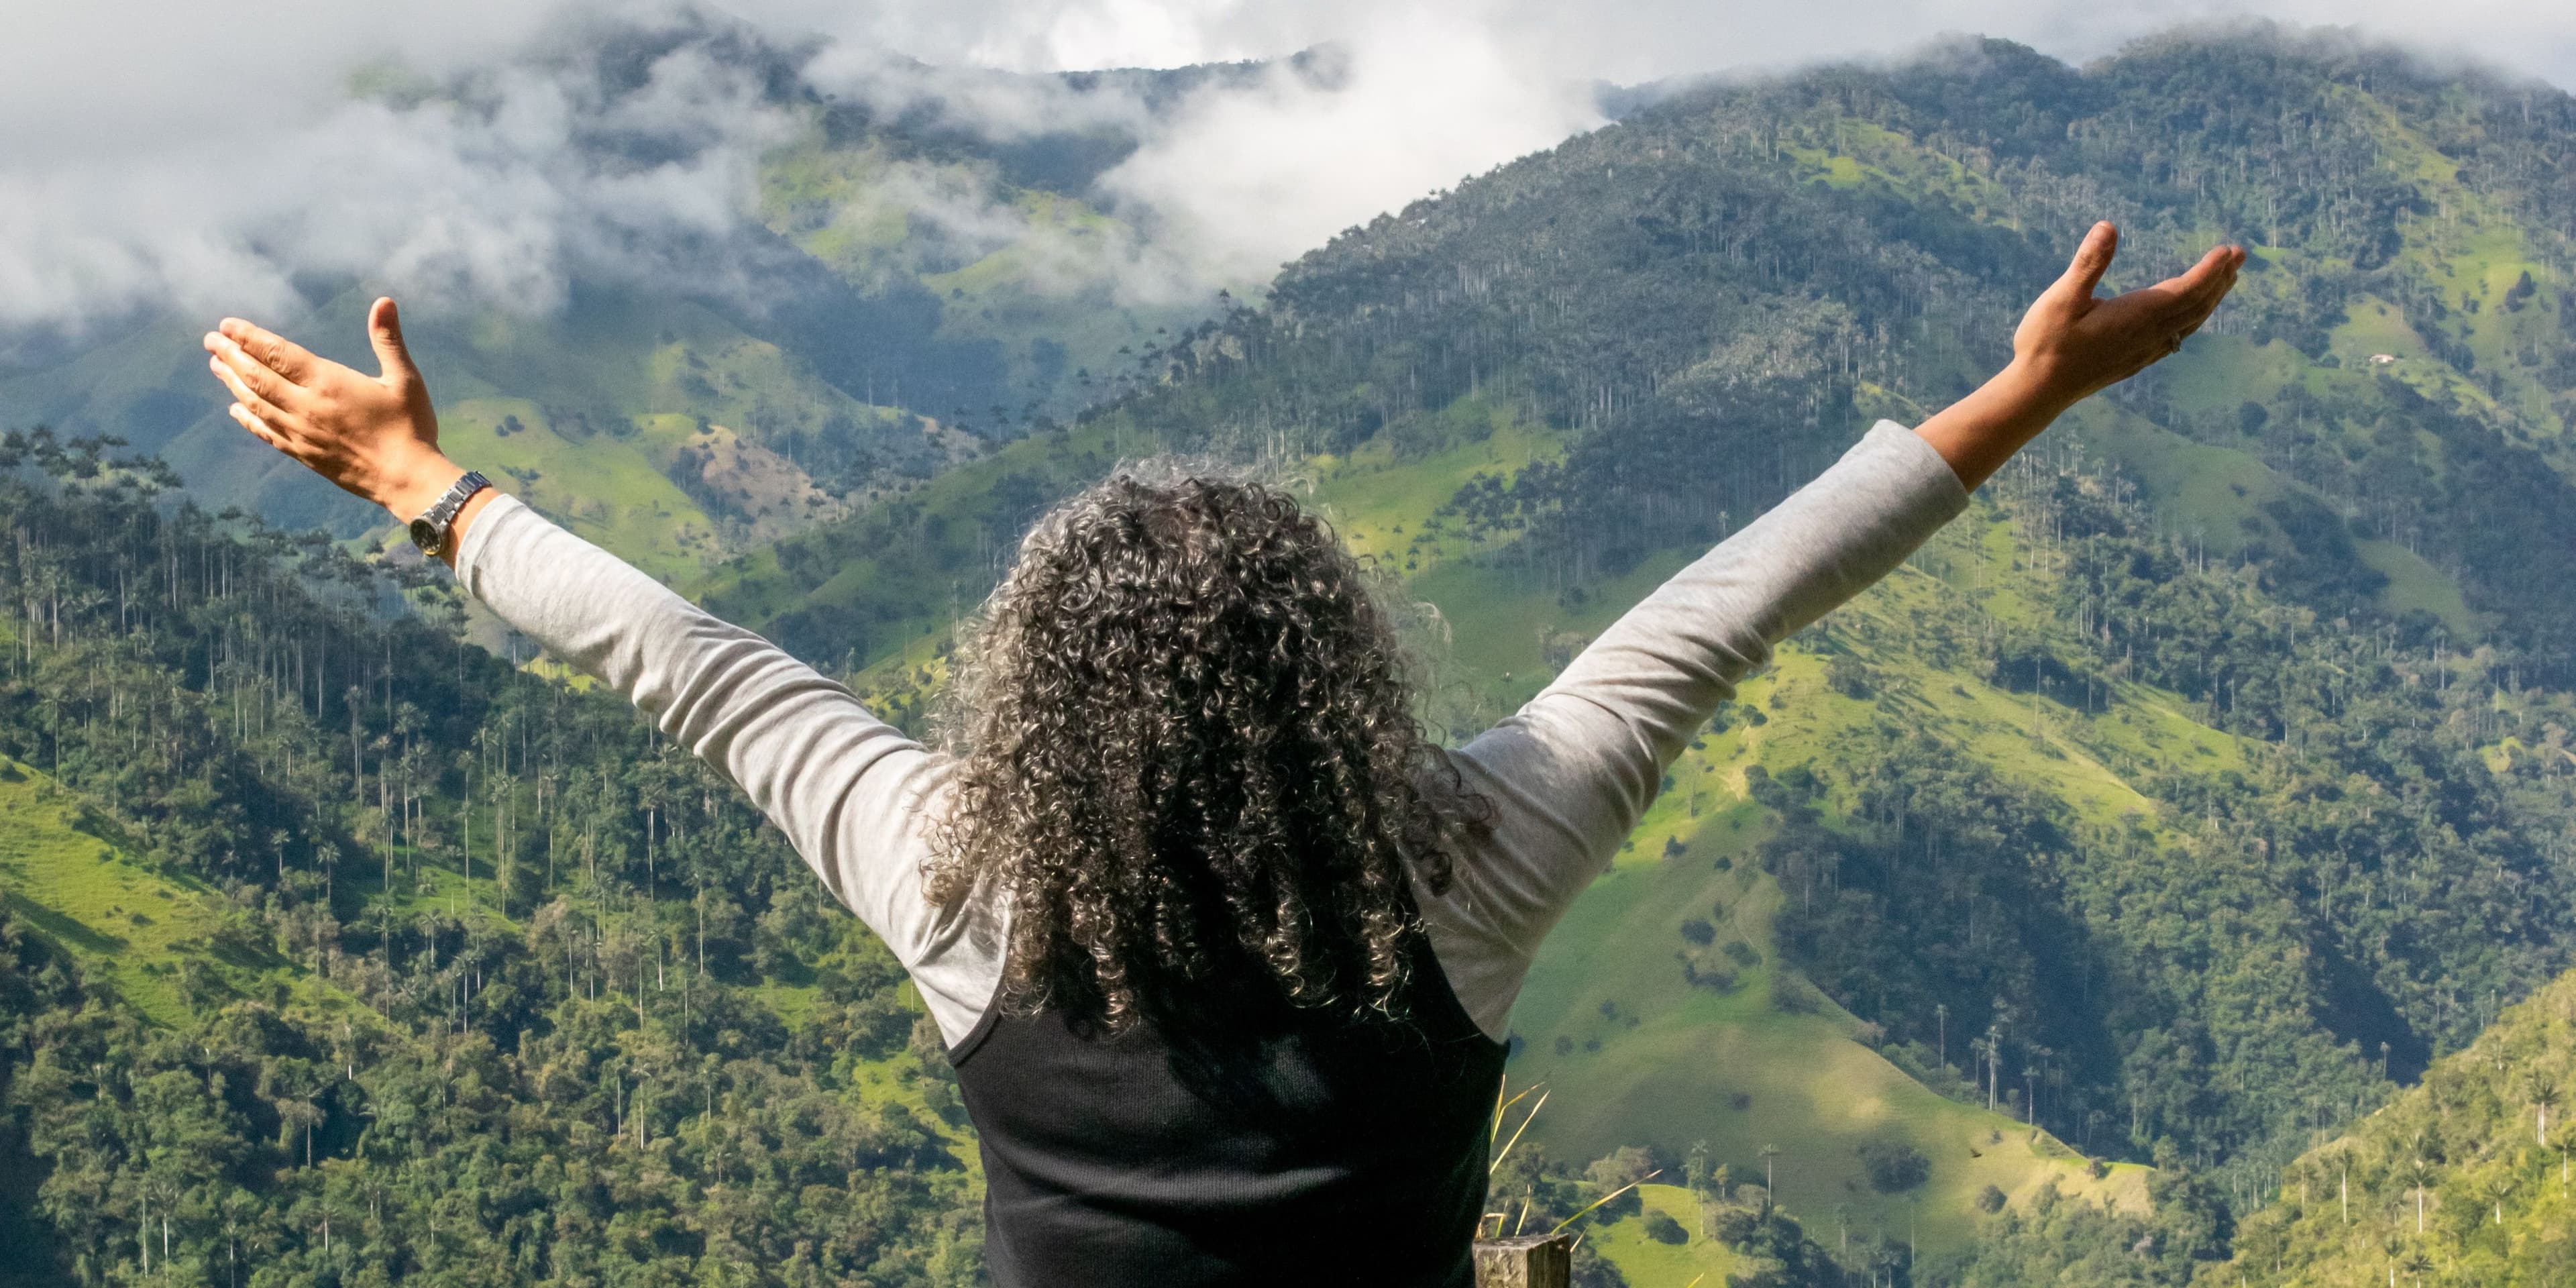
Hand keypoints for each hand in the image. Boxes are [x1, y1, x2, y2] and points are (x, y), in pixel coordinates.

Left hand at [203, 297, 460, 520]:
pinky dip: (246, 419)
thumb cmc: (410, 426)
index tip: (226, 325)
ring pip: (254, 403)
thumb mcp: (405, 379)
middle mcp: (305, 407)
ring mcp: (300, 432)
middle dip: (230, 355)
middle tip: (210, 340)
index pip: (277, 353)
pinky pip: (265, 433)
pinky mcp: (303, 454)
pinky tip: (235, 410)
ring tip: (216, 366)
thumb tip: (384, 301)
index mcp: (327, 383)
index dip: (249, 337)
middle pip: (256, 376)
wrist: (407, 479)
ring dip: (232, 382)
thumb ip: (388, 340)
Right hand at [1915, 222, 2242, 488]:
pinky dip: (2193, 320)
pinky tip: (2191, 317)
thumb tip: (2108, 226)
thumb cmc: (2046, 342)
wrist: (2038, 390)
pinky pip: (2177, 337)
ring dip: (2211, 299)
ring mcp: (2144, 351)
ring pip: (2190, 322)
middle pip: (2196, 305)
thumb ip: (2088, 263)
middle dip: (2220, 279)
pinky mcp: (2135, 360)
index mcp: (2137, 316)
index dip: (2210, 270)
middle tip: (2240, 255)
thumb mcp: (2062, 298)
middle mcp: (2149, 335)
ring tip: (2226, 280)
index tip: (2228, 250)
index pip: (2186, 289)